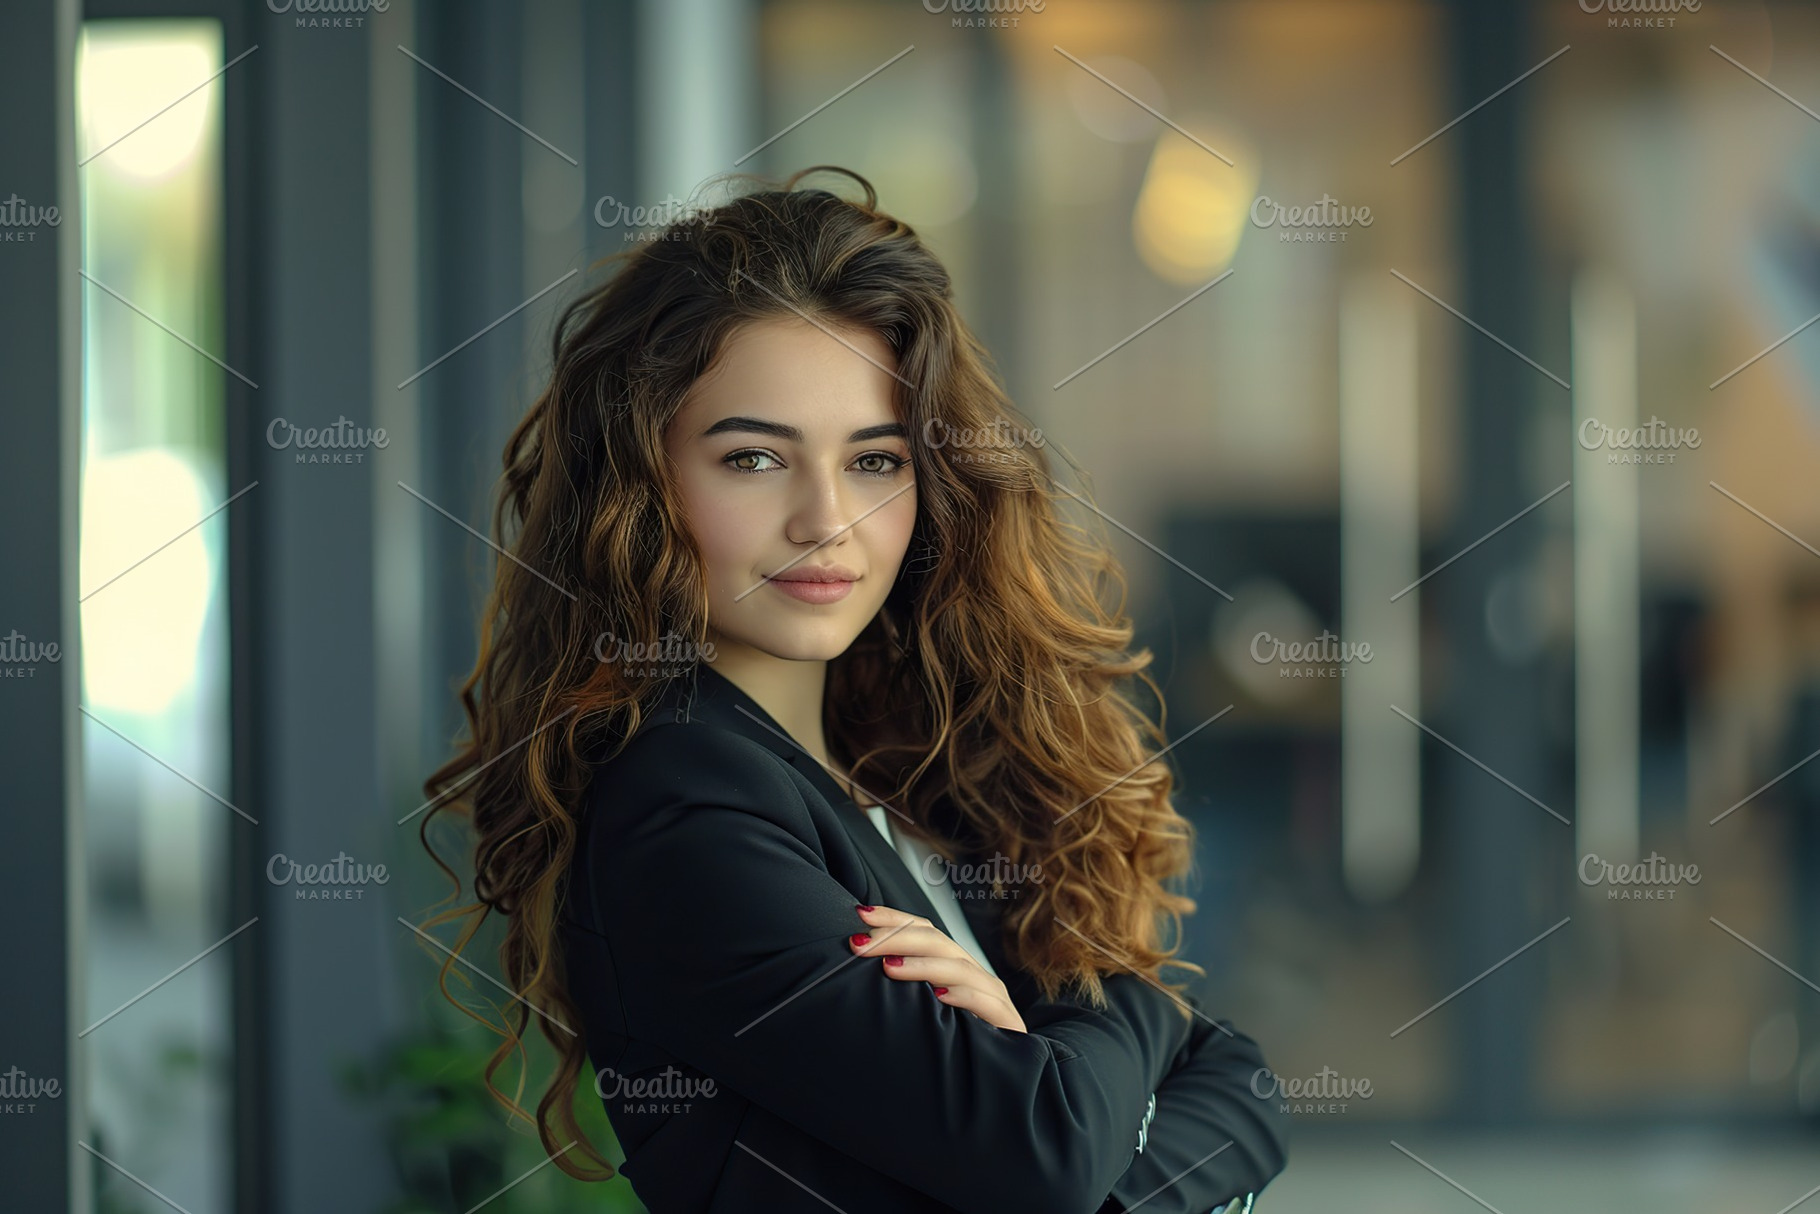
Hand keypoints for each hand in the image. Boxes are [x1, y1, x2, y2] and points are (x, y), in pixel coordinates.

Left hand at [850, 904, 1027, 1033]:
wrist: (998, 1073)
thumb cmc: (956, 1041)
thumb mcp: (924, 1008)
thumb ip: (902, 989)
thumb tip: (861, 966)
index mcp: (953, 966)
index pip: (924, 931)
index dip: (894, 919)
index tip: (861, 915)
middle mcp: (973, 975)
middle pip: (938, 943)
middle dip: (897, 938)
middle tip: (862, 944)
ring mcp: (992, 996)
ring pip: (959, 969)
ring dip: (922, 965)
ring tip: (890, 967)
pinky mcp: (1006, 1023)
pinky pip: (986, 1004)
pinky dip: (963, 996)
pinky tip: (939, 997)